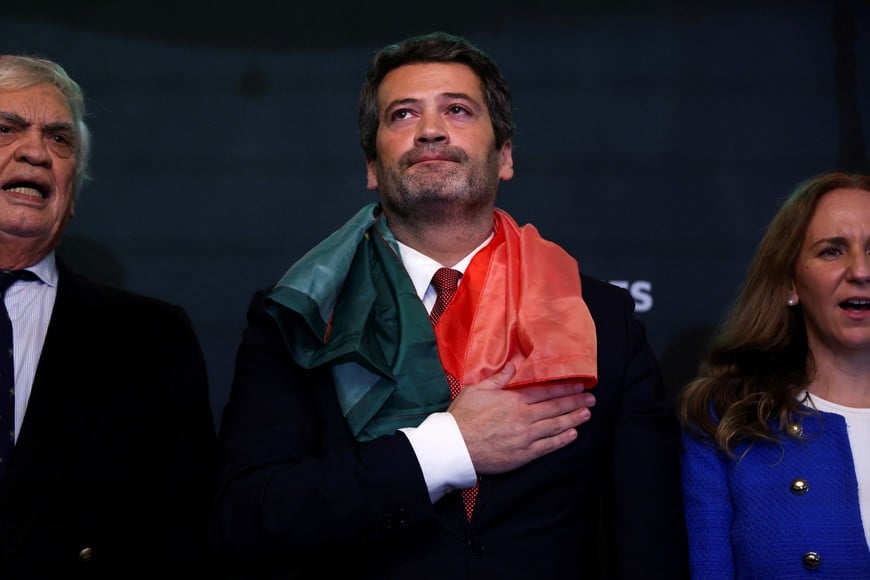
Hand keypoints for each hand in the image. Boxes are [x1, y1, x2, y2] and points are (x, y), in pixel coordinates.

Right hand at [448, 362, 594, 474]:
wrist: (455, 446)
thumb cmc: (463, 416)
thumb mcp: (477, 390)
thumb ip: (498, 378)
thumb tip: (514, 365)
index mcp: (513, 400)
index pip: (545, 391)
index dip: (564, 388)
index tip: (578, 385)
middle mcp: (524, 417)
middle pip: (555, 408)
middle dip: (575, 402)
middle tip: (591, 399)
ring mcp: (526, 437)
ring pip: (555, 426)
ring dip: (573, 419)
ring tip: (587, 414)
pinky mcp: (524, 454)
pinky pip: (548, 446)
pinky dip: (562, 439)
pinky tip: (572, 434)